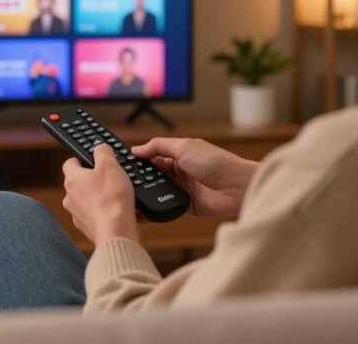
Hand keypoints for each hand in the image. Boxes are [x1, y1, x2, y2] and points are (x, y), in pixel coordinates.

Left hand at [62, 144, 138, 244]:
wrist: (116, 231)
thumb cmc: (111, 198)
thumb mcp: (110, 165)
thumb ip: (103, 152)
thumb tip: (100, 148)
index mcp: (72, 179)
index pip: (70, 162)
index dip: (83, 158)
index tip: (94, 159)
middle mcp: (69, 197)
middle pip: (79, 182)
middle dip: (94, 179)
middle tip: (110, 177)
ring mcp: (76, 214)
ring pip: (87, 200)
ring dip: (99, 196)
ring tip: (116, 196)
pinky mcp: (87, 227)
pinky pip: (94, 215)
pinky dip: (104, 212)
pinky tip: (117, 211)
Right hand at [133, 138, 258, 217]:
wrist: (237, 188)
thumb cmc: (217, 162)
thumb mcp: (185, 147)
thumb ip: (159, 147)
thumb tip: (137, 149)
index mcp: (178, 154)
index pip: (151, 156)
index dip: (138, 159)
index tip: (121, 164)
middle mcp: (178, 171)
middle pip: (151, 174)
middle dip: (137, 178)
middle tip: (120, 181)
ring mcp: (181, 189)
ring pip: (155, 191)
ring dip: (144, 193)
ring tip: (126, 195)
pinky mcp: (184, 205)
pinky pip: (164, 206)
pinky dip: (153, 208)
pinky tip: (141, 209)